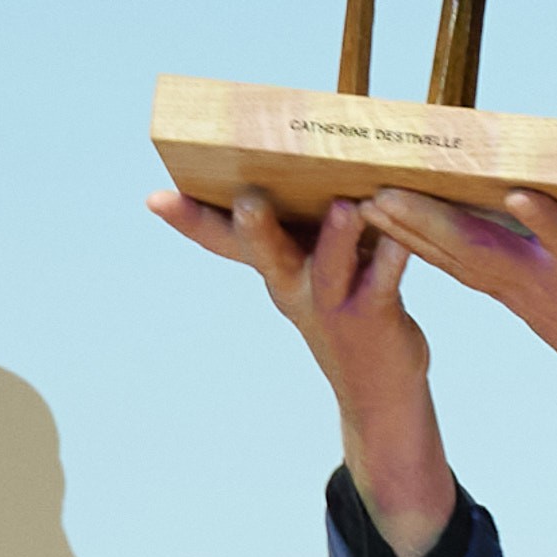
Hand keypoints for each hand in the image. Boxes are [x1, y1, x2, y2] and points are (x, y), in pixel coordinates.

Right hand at [153, 185, 454, 556]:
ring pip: (330, 266)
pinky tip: (401, 239)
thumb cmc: (344, 309)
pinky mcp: (374, 313)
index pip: (223, 242)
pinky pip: (385, 282)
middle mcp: (294, 286)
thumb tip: (292, 167)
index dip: (191, 221)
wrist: (377, 389)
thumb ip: (298, 227)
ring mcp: (332, 302)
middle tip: (246, 201)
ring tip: (344, 208)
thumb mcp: (309, 269)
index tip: (155, 198)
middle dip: (256, 229)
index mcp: (274, 270)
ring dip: (337, 238)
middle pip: (267, 254)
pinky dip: (393, 259)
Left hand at [347, 153, 556, 500]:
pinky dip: (420, 247)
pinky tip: (387, 228)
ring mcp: (521, 292)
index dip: (544, 219)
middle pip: (482, 251)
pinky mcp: (508, 296)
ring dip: (409, 234)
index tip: (519, 194)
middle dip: (430, 222)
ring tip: (366, 204)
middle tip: (382, 193)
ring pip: (458, 260)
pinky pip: (457, 268)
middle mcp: (547, 280)